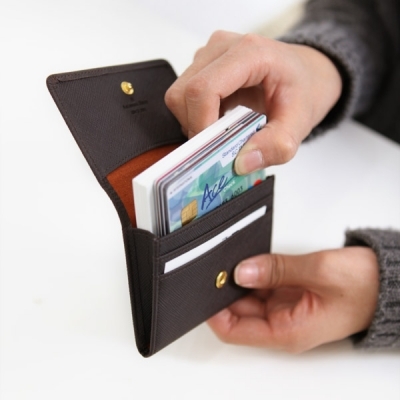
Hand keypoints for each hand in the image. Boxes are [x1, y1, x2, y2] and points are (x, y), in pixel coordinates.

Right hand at [165, 31, 341, 173]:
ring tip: (220, 133)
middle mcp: (223, 47)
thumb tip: (242, 163)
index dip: (201, 124)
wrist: (305, 74)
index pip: (204, 88)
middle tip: (216, 145)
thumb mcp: (299, 123)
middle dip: (194, 126)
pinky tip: (218, 122)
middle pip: (183, 93)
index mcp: (249, 53)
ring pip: (178, 96)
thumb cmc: (303, 91)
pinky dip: (195, 117)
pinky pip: (184, 96)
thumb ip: (276, 146)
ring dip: (193, 122)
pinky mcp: (203, 65)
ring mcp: (209, 54)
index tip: (211, 149)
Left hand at [207, 247, 378, 352]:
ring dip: (237, 281)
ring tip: (226, 259)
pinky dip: (252, 274)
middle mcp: (281, 324)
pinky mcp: (289, 295)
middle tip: (212, 266)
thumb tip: (242, 271)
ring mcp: (285, 309)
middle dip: (223, 291)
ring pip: (247, 297)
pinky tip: (246, 260)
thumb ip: (277, 270)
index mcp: (287, 331)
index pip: (235, 330)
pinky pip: (261, 287)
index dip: (214, 312)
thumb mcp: (319, 272)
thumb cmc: (364, 286)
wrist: (389, 283)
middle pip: (237, 312)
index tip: (204, 289)